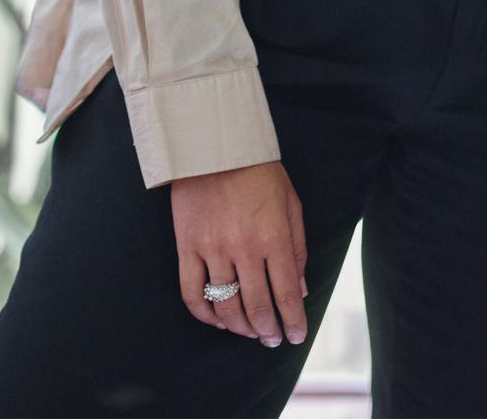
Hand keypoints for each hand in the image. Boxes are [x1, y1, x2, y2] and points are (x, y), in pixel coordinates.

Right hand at [171, 160, 308, 346]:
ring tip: (250, 332)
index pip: (287, 292)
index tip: (296, 337)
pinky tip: (218, 320)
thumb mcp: (290, 203)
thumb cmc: (259, 173)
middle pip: (256, 305)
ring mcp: (212, 249)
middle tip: (272, 340)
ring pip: (225, 306)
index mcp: (274, 235)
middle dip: (267, 330)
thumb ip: (297, 247)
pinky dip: (204, 315)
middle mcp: (244, 247)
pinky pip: (192, 294)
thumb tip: (299, 289)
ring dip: (239, 327)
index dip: (293, 321)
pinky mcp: (187, 248)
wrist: (215, 146)